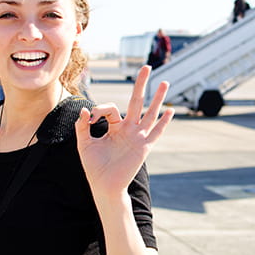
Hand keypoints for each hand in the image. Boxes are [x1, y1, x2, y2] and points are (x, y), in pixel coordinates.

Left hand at [75, 65, 173, 199]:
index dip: (99, 109)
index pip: (110, 108)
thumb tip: (85, 110)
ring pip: (149, 112)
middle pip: (136, 101)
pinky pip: (156, 132)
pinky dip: (164, 122)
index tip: (90, 118)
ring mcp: (138, 136)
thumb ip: (83, 127)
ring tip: (165, 82)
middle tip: (146, 67)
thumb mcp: (84, 144)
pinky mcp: (144, 147)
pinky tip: (171, 111)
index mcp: (114, 127)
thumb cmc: (94, 167)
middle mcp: (128, 129)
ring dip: (157, 97)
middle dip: (141, 84)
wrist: (104, 187)